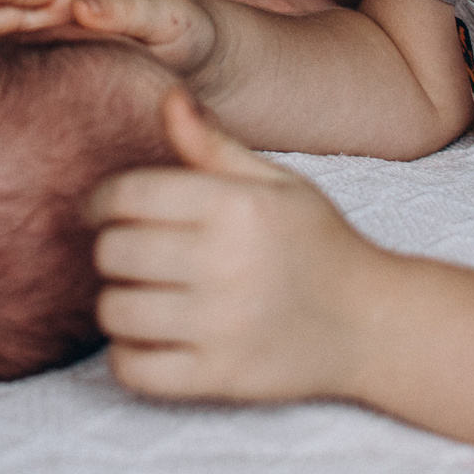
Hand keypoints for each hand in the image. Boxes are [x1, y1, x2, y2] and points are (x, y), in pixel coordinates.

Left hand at [89, 88, 386, 404]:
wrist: (372, 324)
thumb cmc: (317, 242)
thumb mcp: (275, 182)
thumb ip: (213, 144)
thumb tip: (168, 96)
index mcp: (236, 207)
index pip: (128, 194)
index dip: (101, 200)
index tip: (105, 210)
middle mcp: (227, 264)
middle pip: (113, 251)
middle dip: (111, 248)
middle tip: (130, 252)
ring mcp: (222, 326)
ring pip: (115, 311)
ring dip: (117, 301)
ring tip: (139, 293)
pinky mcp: (220, 377)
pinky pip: (134, 369)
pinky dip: (127, 354)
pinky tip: (149, 337)